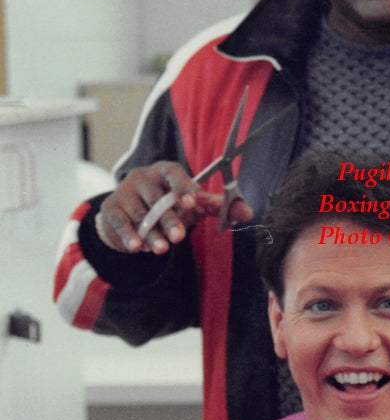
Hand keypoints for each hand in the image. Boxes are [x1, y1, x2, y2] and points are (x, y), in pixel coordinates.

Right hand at [95, 162, 252, 254]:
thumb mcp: (193, 204)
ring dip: (152, 233)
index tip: (191, 202)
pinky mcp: (110, 208)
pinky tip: (136, 247)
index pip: (174, 172)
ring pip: (140, 213)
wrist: (132, 217)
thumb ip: (218, 207)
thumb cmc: (168, 205)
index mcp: (166, 171)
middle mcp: (143, 176)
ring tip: (162, 248)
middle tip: (179, 237)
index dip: (183, 186)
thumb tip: (248, 213)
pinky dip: (129, 235)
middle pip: (157, 197)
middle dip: (169, 219)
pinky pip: (120, 222)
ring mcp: (125, 191)